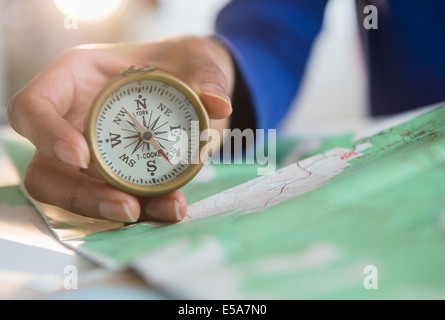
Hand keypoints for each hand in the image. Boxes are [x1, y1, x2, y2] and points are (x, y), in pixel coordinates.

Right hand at [8, 36, 233, 222]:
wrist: (193, 90)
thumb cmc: (180, 64)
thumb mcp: (196, 59)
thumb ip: (206, 75)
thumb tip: (217, 103)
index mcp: (75, 79)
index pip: (33, 107)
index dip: (46, 134)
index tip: (81, 156)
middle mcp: (72, 122)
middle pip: (48, 168)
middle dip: (81, 195)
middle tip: (126, 207)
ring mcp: (88, 155)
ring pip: (77, 195)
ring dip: (114, 211)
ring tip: (166, 210)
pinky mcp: (111, 178)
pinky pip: (113, 200)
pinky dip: (143, 210)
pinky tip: (173, 208)